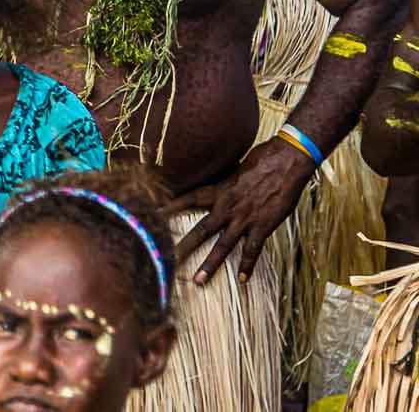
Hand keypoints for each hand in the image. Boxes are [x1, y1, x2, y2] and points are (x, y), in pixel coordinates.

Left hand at [166, 138, 313, 283]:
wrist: (287, 161)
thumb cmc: (264, 159)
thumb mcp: (236, 168)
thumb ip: (225, 181)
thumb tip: (218, 182)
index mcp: (219, 190)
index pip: (188, 199)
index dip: (170, 207)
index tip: (153, 215)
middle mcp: (227, 207)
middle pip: (200, 230)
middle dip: (183, 246)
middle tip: (166, 259)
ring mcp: (245, 218)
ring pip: (223, 245)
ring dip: (210, 264)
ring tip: (198, 280)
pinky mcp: (263, 226)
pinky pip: (253, 249)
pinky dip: (248, 265)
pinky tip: (242, 279)